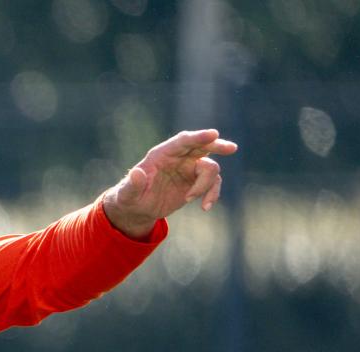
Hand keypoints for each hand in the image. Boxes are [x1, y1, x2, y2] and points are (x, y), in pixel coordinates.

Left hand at [102, 129, 238, 238]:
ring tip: (191, 199)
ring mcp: (189, 169)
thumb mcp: (127, 194)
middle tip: (231, 149)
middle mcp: (178, 158)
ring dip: (206, 185)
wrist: (137, 209)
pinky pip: (212, 184)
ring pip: (210, 168)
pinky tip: (205, 207)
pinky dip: (212, 194)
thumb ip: (132, 184)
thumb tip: (136, 173)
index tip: (213, 134)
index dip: (198, 137)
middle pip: (202, 146)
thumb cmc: (129, 197)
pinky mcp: (195, 182)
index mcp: (161, 154)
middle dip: (217, 146)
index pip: (183, 141)